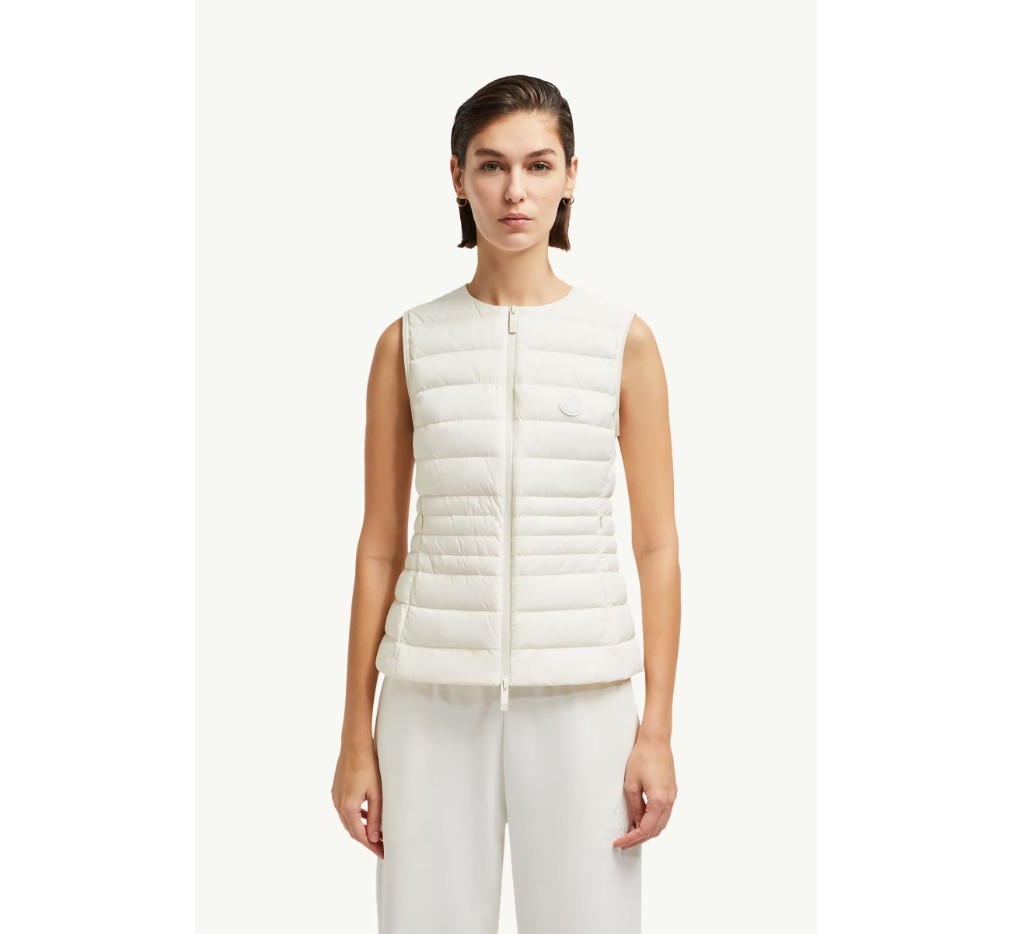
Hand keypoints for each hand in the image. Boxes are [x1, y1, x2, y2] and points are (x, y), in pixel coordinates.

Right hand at [331, 740, 383, 858]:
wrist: (354, 744)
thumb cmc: (368, 766)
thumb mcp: (376, 793)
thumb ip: (376, 817)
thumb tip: (375, 837)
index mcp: (347, 807)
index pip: (360, 835)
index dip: (372, 846)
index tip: (383, 853)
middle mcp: (338, 804)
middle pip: (352, 830)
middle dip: (367, 840)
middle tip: (382, 847)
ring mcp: (335, 797)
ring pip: (348, 820)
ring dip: (361, 828)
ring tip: (376, 834)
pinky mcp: (337, 790)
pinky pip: (346, 810)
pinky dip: (356, 816)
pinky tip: (366, 816)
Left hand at [612, 734, 676, 850]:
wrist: (656, 740)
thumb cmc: (642, 757)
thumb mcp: (631, 784)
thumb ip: (635, 806)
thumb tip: (636, 821)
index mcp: (659, 801)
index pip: (645, 829)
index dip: (631, 839)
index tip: (620, 843)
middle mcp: (669, 801)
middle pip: (656, 830)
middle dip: (640, 839)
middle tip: (624, 843)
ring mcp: (672, 797)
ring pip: (662, 823)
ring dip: (648, 831)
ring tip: (631, 834)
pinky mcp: (672, 791)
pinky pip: (664, 813)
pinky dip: (654, 821)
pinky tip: (642, 820)